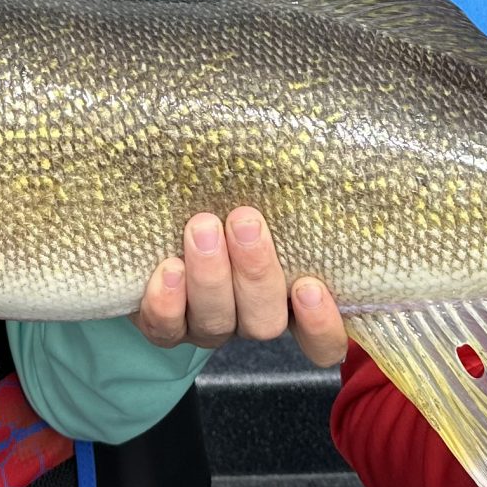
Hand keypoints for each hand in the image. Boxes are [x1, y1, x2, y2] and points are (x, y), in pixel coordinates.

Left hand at [131, 206, 346, 365]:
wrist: (164, 214)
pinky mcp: (164, 325)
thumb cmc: (232, 198)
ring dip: (211, 276)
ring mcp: (207, 326)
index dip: (321, 326)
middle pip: (266, 322)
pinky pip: (166, 329)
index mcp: (290, 298)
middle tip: (246, 222)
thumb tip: (305, 146)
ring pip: (217, 323)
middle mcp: (251, 318)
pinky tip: (168, 268)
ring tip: (203, 227)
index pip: (323, 340)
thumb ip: (288, 188)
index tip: (310, 287)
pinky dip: (167, 303)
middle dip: (256, 272)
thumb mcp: (263, 195)